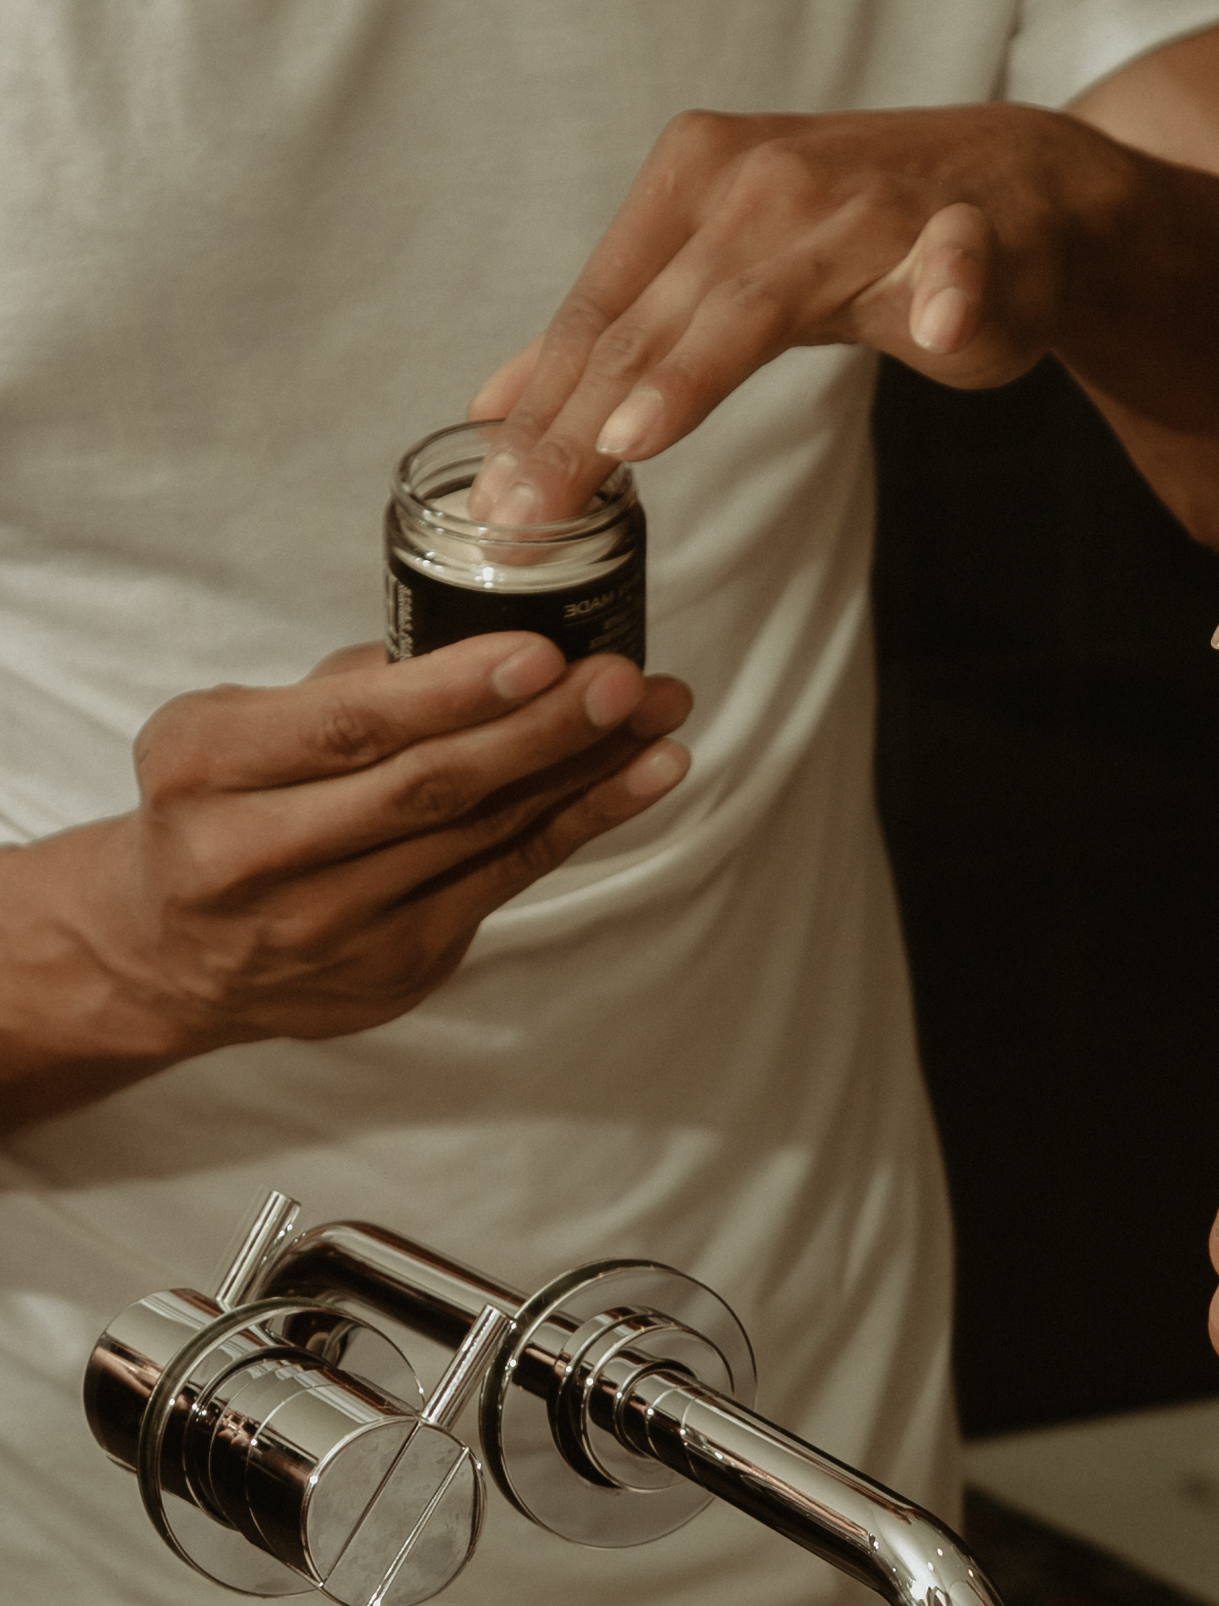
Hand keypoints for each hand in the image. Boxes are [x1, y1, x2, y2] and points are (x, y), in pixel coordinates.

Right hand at [0, 635, 690, 1122]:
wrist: (172, 954)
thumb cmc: (219, 809)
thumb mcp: (234, 730)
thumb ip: (346, 690)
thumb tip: (479, 641)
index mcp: (206, 769)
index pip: (349, 728)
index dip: (452, 692)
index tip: (542, 652)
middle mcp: (258, 855)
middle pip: (427, 787)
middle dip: (541, 730)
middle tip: (623, 680)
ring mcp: (333, 924)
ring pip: (481, 835)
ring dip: (586, 771)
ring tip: (658, 716)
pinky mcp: (397, 965)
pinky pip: (508, 878)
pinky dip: (585, 822)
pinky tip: (647, 775)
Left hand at [464, 106, 1123, 522]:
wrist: (1022, 191)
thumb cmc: (866, 240)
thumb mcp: (728, 270)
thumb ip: (626, 333)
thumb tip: (499, 404)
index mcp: (696, 179)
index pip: (605, 310)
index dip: (546, 406)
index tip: (500, 500)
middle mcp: (764, 180)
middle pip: (659, 318)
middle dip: (586, 419)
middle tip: (533, 510)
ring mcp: (868, 205)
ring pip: (763, 300)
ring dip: (694, 370)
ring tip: (634, 438)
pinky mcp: (968, 231)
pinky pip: (952, 262)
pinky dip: (946, 291)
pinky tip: (934, 328)